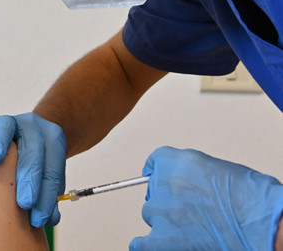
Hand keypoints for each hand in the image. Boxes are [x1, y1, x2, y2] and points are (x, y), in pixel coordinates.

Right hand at [0, 108, 65, 226]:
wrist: (30, 135)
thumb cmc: (37, 164)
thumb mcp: (48, 176)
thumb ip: (49, 195)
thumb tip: (49, 219)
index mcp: (53, 138)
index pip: (52, 167)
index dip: (48, 195)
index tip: (40, 218)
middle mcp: (32, 126)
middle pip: (33, 149)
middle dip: (29, 178)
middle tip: (24, 203)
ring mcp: (11, 121)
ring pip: (5, 126)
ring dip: (0, 142)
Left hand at [130, 146, 282, 250]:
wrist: (263, 225)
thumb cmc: (254, 201)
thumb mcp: (222, 171)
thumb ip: (197, 174)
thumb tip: (191, 184)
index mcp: (180, 161)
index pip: (156, 162)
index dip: (161, 173)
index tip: (158, 177)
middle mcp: (166, 183)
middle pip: (155, 191)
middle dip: (169, 199)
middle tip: (191, 210)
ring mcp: (163, 211)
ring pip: (151, 215)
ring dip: (165, 221)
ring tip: (191, 228)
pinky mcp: (163, 239)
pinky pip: (140, 244)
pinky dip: (145, 245)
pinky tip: (156, 245)